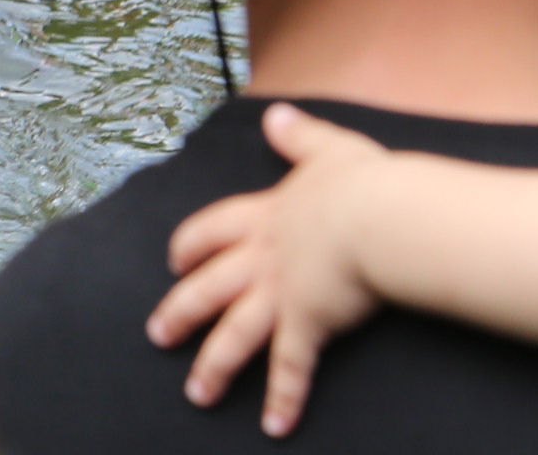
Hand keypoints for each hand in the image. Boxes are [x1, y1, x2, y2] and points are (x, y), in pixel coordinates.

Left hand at [148, 105, 392, 435]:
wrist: (380, 217)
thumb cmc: (364, 183)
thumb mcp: (327, 148)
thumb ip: (299, 135)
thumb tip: (276, 114)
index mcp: (266, 216)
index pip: (212, 229)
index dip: (190, 245)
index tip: (174, 260)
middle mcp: (263, 258)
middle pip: (207, 288)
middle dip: (179, 313)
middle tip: (158, 335)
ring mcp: (280, 294)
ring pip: (234, 336)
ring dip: (213, 367)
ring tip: (197, 394)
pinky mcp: (306, 324)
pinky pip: (290, 369)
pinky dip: (282, 400)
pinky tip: (275, 426)